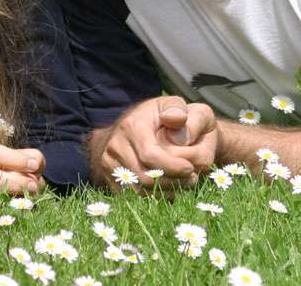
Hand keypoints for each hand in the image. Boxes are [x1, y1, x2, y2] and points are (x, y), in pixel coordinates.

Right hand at [91, 96, 217, 194]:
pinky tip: (169, 187)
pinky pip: (133, 194)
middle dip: (172, 181)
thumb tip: (177, 125)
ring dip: (165, 191)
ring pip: (139, 189)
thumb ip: (178, 110)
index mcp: (131, 125)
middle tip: (192, 179)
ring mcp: (109, 160)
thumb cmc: (159, 115)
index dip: (172, 166)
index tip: (191, 168)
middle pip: (145, 176)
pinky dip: (153, 196)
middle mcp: (116, 144)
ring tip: (183, 183)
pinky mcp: (108, 174)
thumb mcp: (171, 104)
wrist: (132, 124)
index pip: (150, 155)